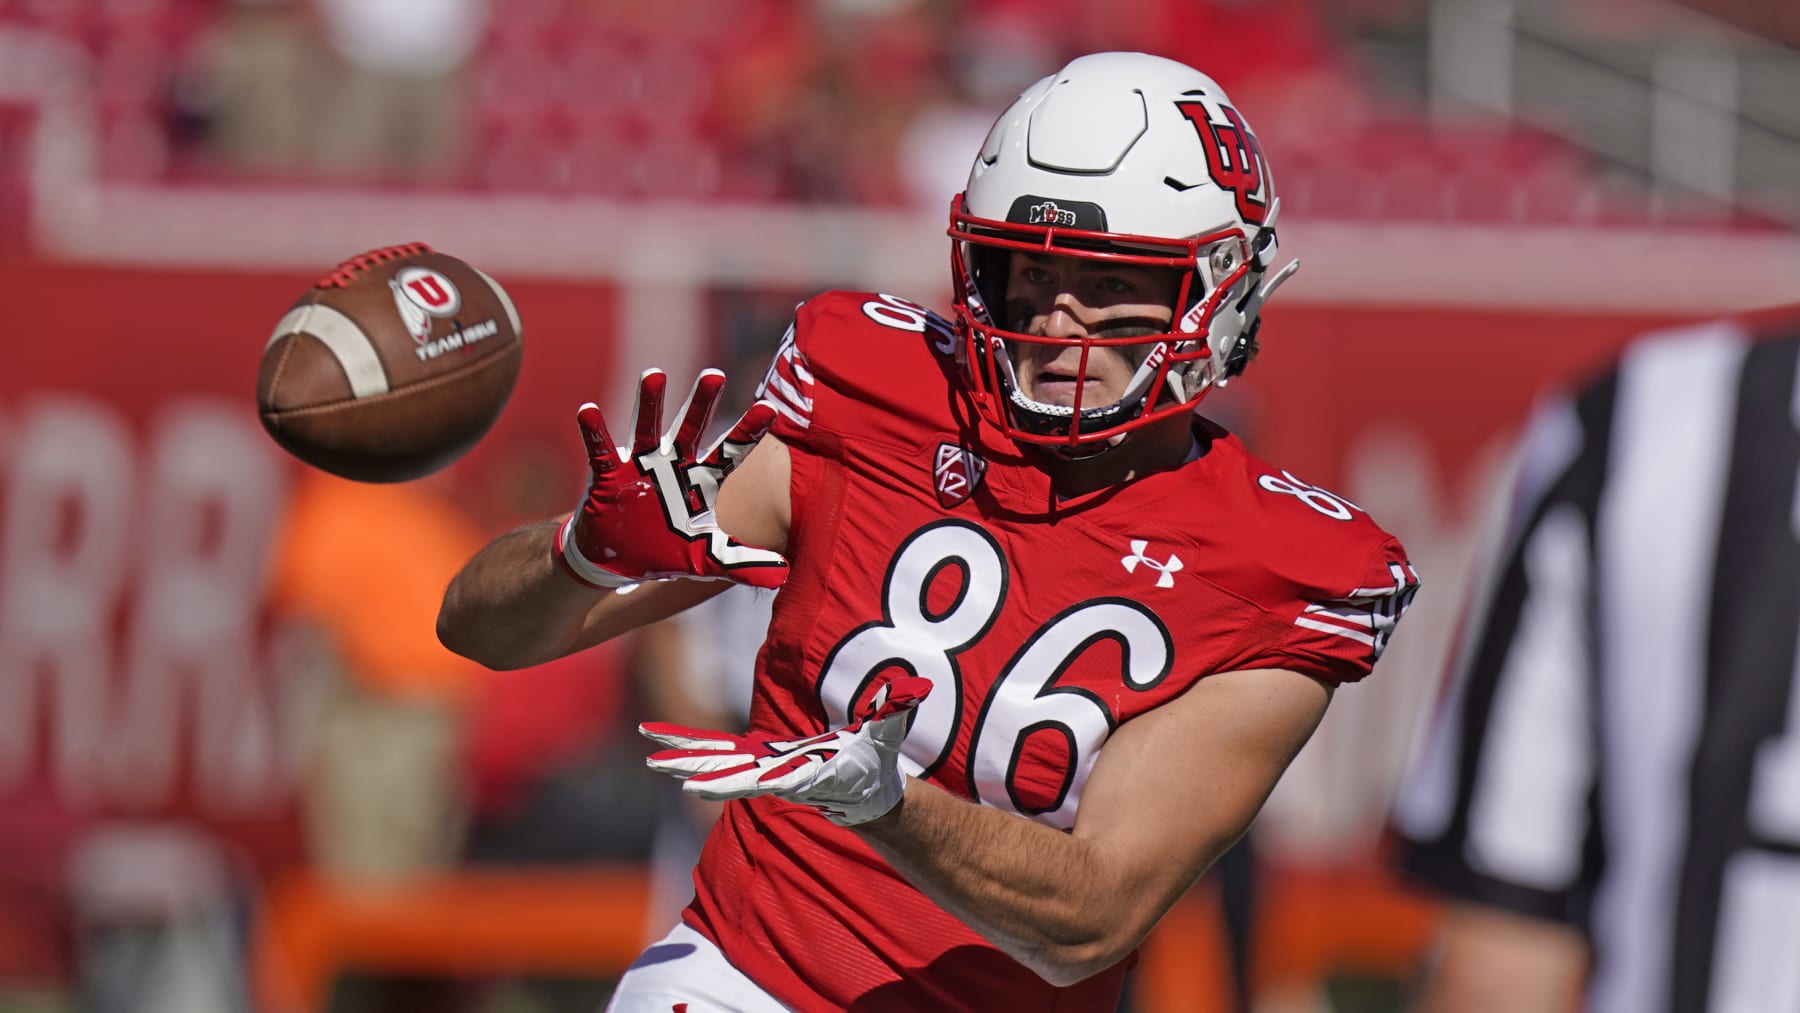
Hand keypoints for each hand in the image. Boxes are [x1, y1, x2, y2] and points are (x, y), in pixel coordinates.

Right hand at [555, 368, 787, 589]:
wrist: (620, 559)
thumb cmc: (666, 551)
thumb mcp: (705, 559)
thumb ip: (741, 562)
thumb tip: (784, 574)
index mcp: (700, 482)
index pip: (730, 452)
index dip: (748, 431)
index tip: (770, 409)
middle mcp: (673, 465)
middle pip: (691, 428)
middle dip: (702, 402)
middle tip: (715, 375)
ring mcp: (640, 467)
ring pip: (648, 428)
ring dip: (650, 403)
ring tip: (654, 374)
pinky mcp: (609, 476)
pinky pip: (602, 451)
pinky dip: (595, 432)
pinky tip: (587, 411)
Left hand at [641, 677, 932, 825]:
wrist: (865, 790)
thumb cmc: (875, 761)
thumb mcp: (887, 735)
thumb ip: (896, 712)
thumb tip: (913, 690)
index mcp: (801, 774)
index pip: (761, 778)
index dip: (730, 782)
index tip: (696, 787)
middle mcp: (774, 776)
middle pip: (727, 773)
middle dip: (693, 768)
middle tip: (656, 765)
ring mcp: (761, 768)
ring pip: (716, 764)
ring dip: (683, 759)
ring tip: (649, 755)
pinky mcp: (755, 759)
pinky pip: (716, 751)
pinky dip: (691, 746)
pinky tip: (661, 744)